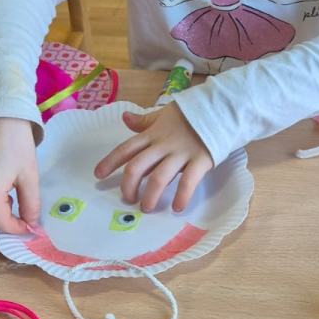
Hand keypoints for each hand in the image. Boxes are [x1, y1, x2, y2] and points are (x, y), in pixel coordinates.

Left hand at [94, 103, 212, 212]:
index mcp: (152, 134)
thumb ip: (144, 121)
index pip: (126, 148)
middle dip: (128, 186)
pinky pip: (188, 182)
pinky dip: (181, 196)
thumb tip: (124, 118)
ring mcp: (181, 154)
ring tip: (147, 208)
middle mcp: (163, 145)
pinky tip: (177, 208)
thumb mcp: (163, 116)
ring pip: (158, 178)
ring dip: (150, 196)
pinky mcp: (200, 161)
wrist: (220, 110)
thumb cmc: (189, 116)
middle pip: (137, 167)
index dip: (110, 162)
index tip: (98, 176)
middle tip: (128, 199)